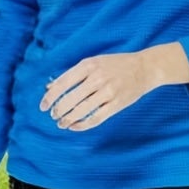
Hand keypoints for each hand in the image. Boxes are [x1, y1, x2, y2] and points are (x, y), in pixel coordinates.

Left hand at [39, 42, 188, 130]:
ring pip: (82, 110)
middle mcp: (97, 78)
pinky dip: (83, 125)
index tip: (43, 106)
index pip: (63, 83)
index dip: (50, 97)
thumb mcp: (94, 61)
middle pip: (70, 99)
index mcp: (89, 65)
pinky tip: (75, 126)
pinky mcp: (116, 104)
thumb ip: (73, 74)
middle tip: (54, 115)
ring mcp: (108, 92)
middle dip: (59, 110)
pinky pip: (96, 118)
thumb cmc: (116, 64)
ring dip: (68, 119)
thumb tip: (50, 87)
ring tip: (62, 124)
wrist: (145, 68)